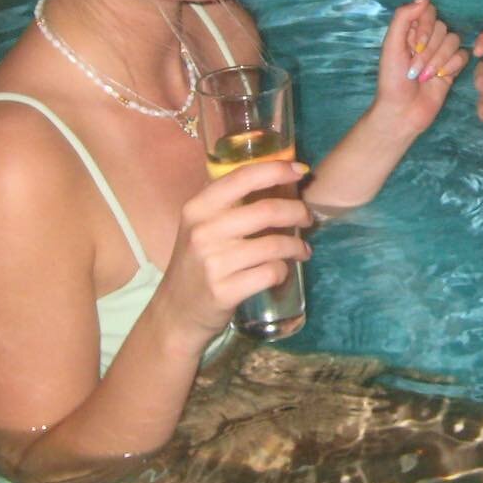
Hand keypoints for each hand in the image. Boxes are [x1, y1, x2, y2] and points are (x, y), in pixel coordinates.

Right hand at [160, 158, 313, 341]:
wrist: (175, 313)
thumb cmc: (196, 264)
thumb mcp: (200, 227)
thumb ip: (227, 205)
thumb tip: (275, 178)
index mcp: (197, 208)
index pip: (242, 178)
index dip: (276, 170)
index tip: (301, 170)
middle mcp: (203, 232)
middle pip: (267, 211)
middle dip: (297, 212)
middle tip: (307, 218)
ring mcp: (213, 263)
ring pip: (274, 244)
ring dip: (296, 245)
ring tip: (302, 250)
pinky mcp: (225, 291)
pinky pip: (271, 272)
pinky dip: (283, 270)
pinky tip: (282, 271)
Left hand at [370, 0, 468, 134]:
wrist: (402, 112)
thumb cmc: (392, 79)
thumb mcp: (391, 45)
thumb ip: (404, 16)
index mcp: (409, 30)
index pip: (428, 12)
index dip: (425, 27)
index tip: (413, 45)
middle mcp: (426, 38)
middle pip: (443, 27)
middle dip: (429, 50)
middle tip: (414, 69)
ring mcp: (440, 53)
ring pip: (454, 41)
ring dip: (438, 60)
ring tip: (423, 77)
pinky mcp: (452, 68)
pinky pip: (462, 56)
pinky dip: (451, 66)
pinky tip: (440, 78)